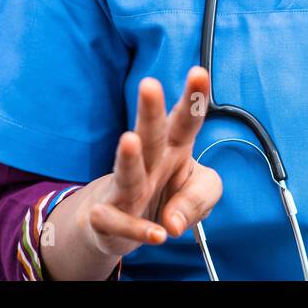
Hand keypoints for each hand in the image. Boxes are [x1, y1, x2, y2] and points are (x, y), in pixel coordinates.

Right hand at [81, 66, 222, 258]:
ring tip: (130, 140)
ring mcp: (125, 190)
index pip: (185, 120)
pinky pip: (120, 222)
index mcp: (174, 148)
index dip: (193, 98)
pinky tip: (156, 234)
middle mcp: (148, 164)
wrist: (113, 224)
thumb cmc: (163, 194)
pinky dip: (137, 229)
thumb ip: (200, 198)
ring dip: (129, 157)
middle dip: (150, 110)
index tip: (199, 73)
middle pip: (151, 135)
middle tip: (149, 84)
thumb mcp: (199, 193)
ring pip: (127, 172)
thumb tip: (175, 222)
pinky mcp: (107, 219)